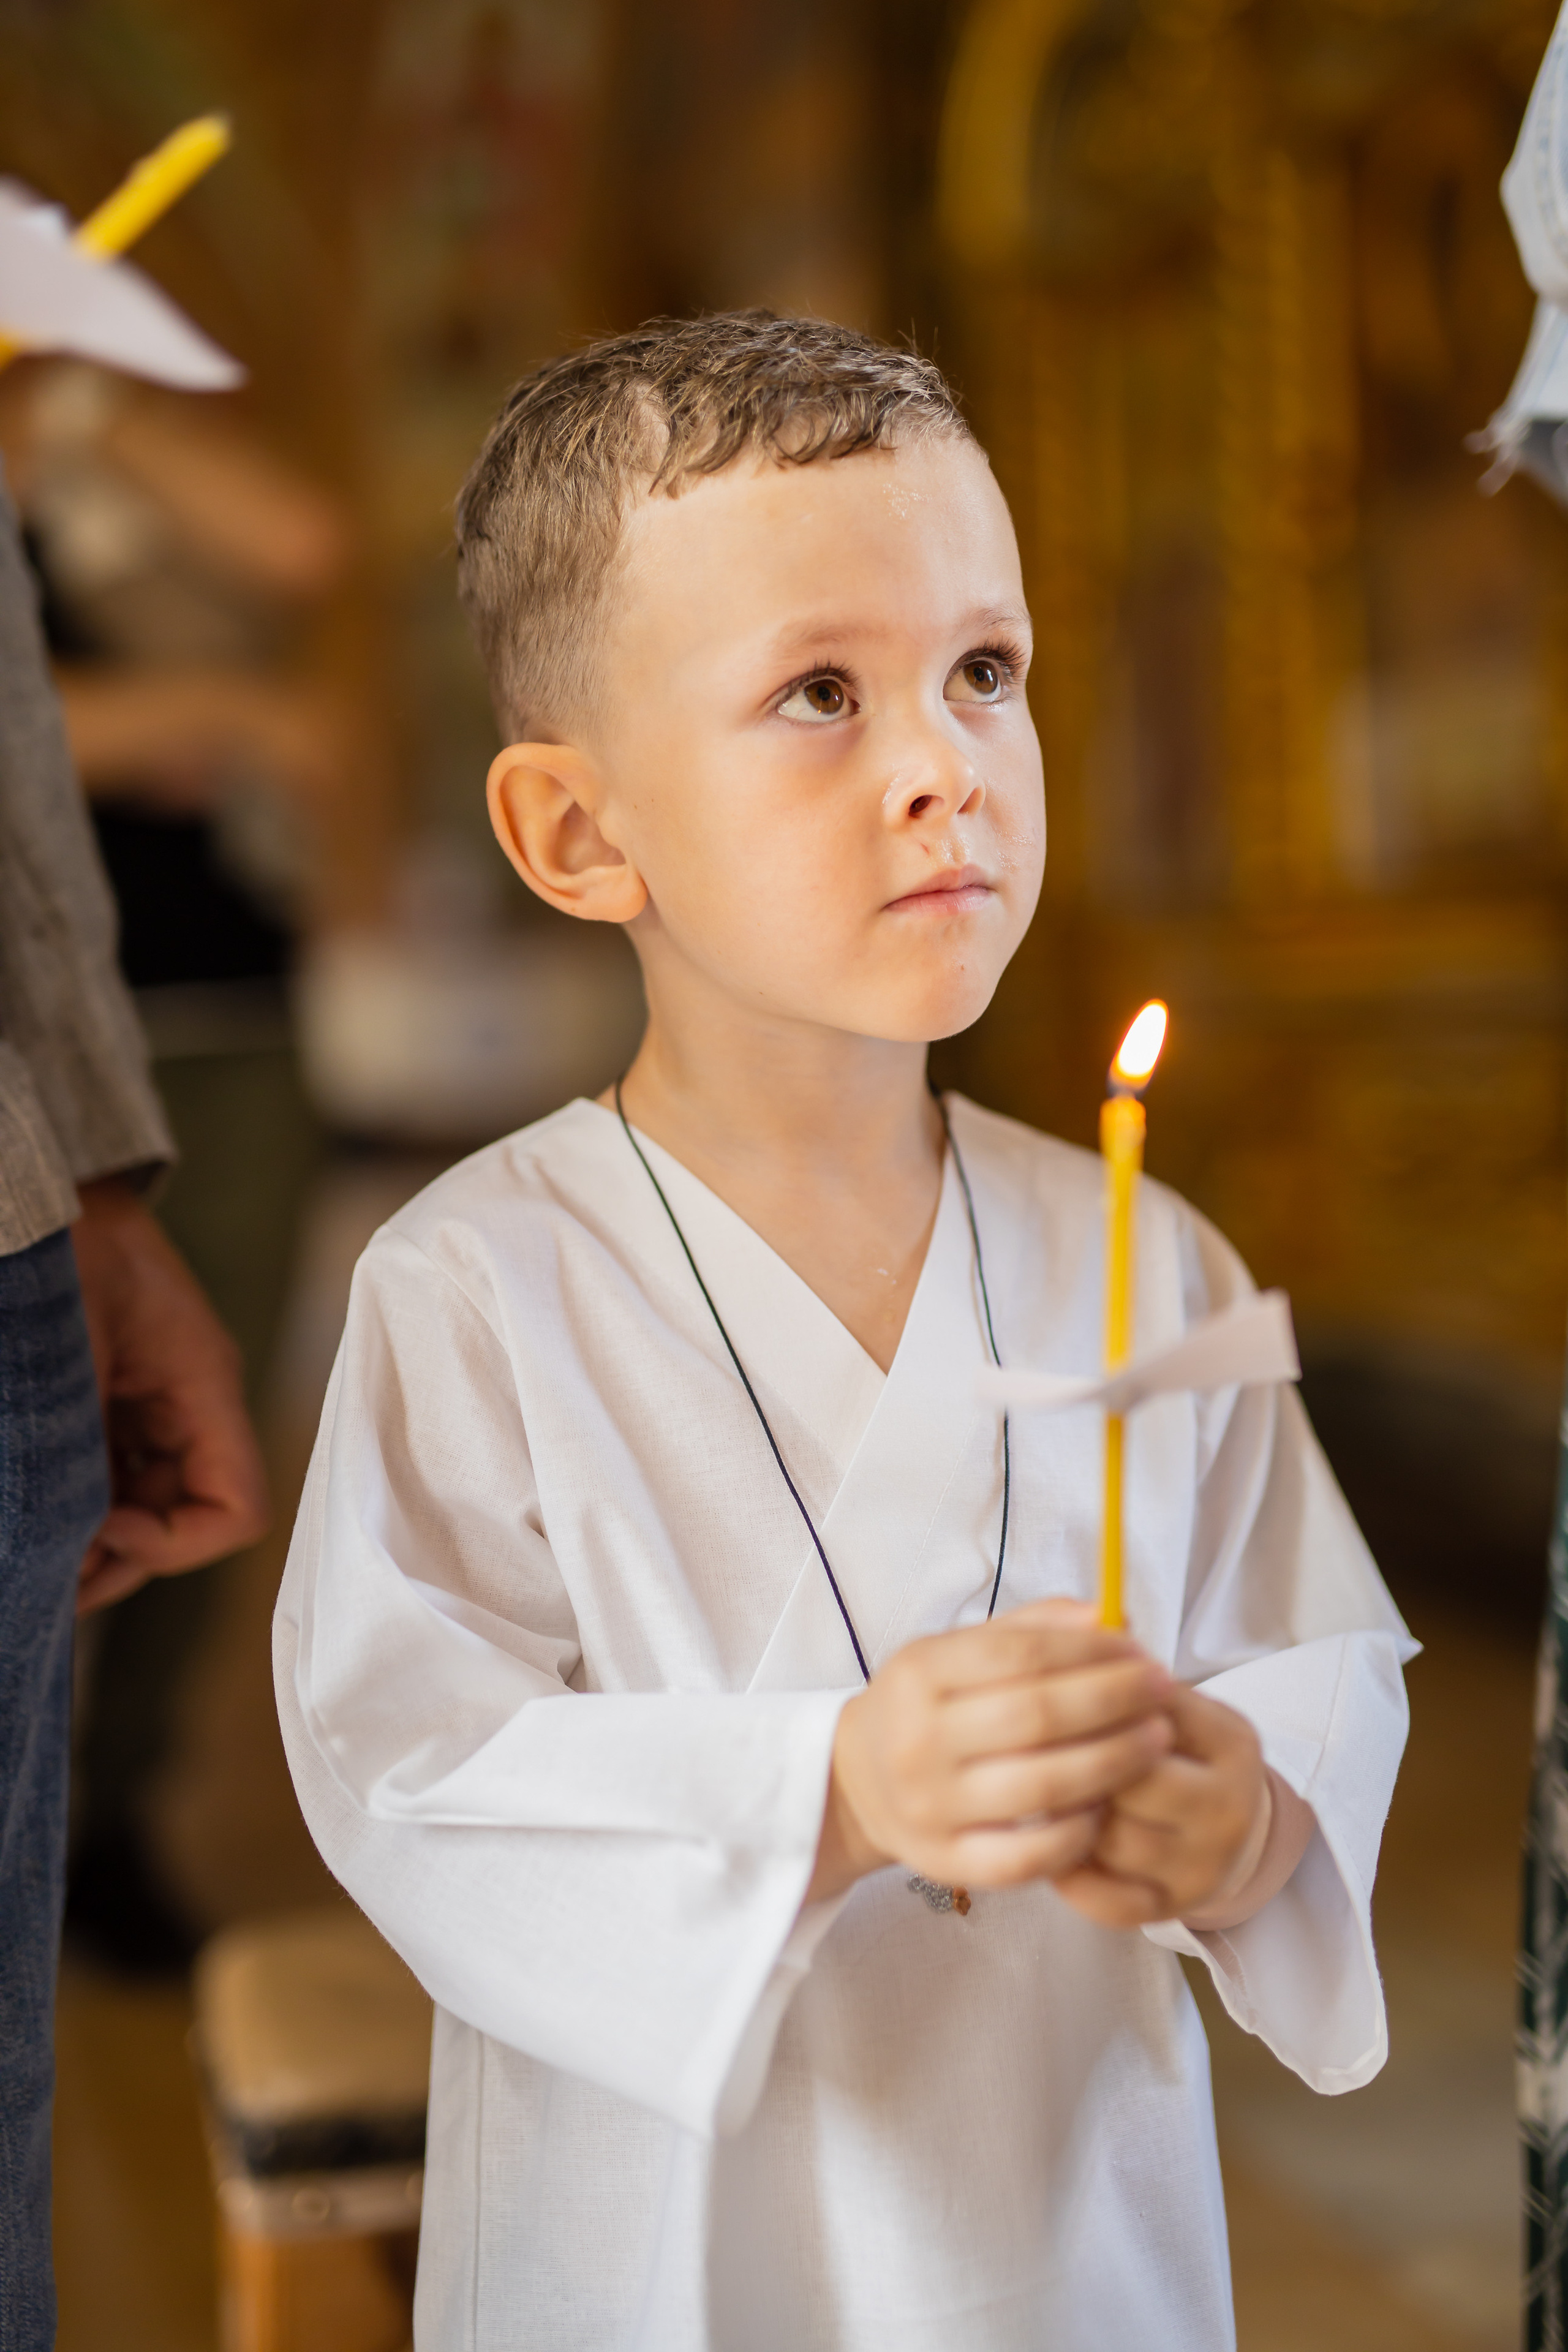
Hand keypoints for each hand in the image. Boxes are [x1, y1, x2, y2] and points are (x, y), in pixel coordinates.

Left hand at [71, 1179, 269, 1612]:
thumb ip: (84, 1448)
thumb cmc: (66, 1257)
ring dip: (99, 1537)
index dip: (175, 1544)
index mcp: (205, 1388)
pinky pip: (117, 1473)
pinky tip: (40, 1508)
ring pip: (149, 1504)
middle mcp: (192, 1407)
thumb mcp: (76, 1360)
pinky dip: (82, 1502)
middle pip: (189, 1518)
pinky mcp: (118, 1402)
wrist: (45, 1195)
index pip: (236, 1509)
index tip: (105, 1529)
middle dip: (125, 1555)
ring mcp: (155, 1407)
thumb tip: (79, 1540)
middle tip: (51, 1570)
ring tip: (38, 1551)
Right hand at [809, 1598, 1175, 1902]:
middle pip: (1037, 1717)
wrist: (860, 1782)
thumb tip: (1110, 1617)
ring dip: (1114, 1762)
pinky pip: (1028, 1856)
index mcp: (921, 1673)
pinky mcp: (946, 1861)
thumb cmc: (931, 1706)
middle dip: (1115, 1701)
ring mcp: (930, 1806)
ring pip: (1042, 1786)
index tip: (1141, 1652)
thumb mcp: (961, 1651)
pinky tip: (1107, 1806)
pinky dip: (1077, 1832)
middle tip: (1164, 1693)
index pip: (1021, 1654)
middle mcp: (918, 1738)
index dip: (1092, 1652)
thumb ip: (1033, 1629)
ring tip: (1155, 1742)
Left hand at [1054, 1684, 1308, 1931]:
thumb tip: (1079, 1631)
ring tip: (1038, 1792)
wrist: (1231, 1828)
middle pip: (1132, 1782)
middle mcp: (1228, 1808)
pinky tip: (1052, 1843)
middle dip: (1079, 1763)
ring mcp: (1203, 1867)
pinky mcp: (1174, 1909)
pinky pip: (1108, 1901)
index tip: (1054, 1695)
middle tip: (1034, 1749)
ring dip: (1068, 1816)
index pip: (1152, 1714)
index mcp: (1231, 1742)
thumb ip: (1130, 1673)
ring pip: (1113, 1841)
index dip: (1093, 1705)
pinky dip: (1071, 1875)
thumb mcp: (1175, 1703)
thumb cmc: (1181, 1753)